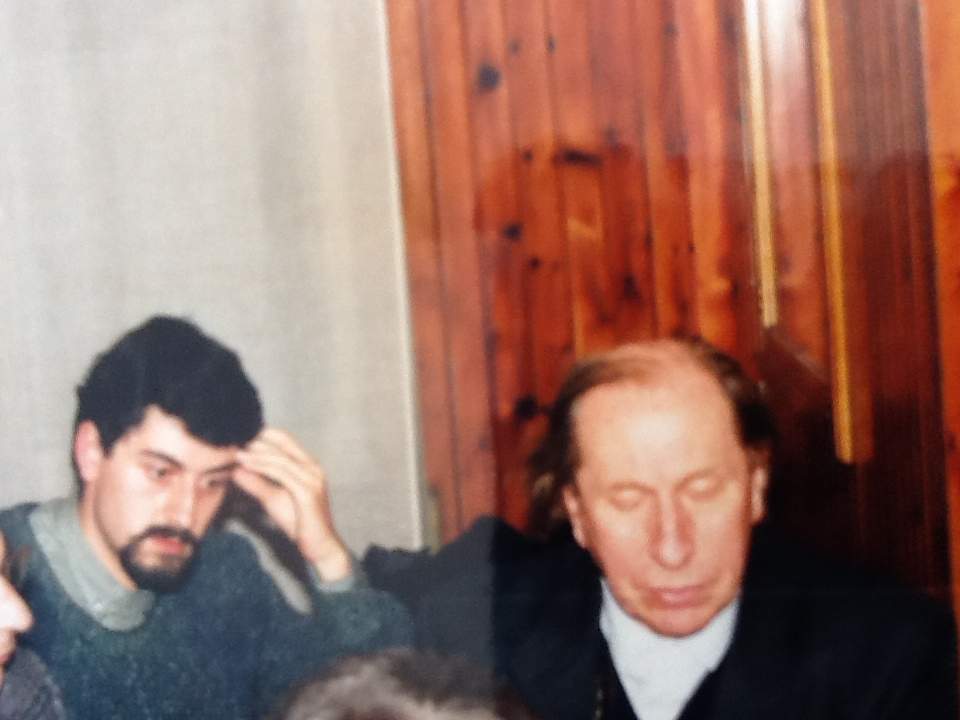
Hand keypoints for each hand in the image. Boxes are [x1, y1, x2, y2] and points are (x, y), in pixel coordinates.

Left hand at [233, 428, 352, 581]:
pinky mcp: (307, 491)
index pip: (285, 440)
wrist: (320, 545)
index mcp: (308, 465)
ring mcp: (312, 478)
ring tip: (236, 452)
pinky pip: (281, 473)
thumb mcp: (273, 499)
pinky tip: (245, 465)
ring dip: (256, 453)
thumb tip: (237, 470)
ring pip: (280, 457)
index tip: (240, 436)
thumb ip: (257, 483)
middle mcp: (312, 467)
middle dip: (258, 438)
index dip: (263, 434)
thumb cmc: (300, 522)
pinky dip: (261, 466)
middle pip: (284, 442)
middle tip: (235, 438)